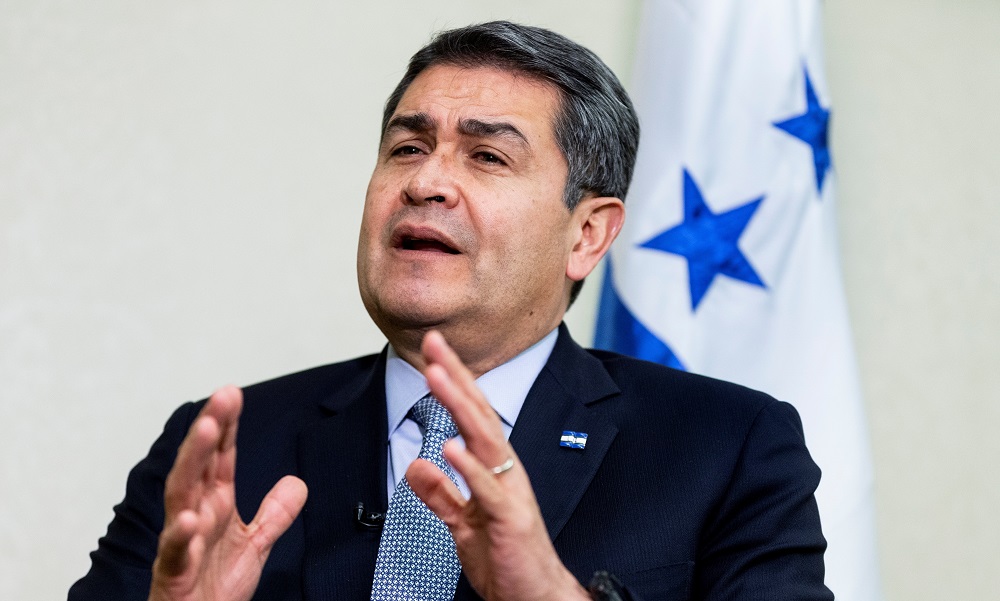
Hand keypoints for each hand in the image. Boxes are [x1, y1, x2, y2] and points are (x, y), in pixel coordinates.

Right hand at [149, 386, 307, 600]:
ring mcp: (180, 544)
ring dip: (191, 462)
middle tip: (222, 396)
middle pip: (198, 465)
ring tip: (206, 430)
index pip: (219, 459)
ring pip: (180, 496)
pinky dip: (179, 536)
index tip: (233, 393)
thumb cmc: (213, 588)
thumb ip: (274, 514)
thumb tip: (297, 482)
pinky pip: (174, 553)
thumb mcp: (255, 545)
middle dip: (209, 430)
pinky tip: (187, 518)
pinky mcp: (173, 575)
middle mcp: (193, 517)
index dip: (226, 426)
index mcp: (213, 507)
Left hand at [407, 331, 589, 600]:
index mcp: (494, 468)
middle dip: (456, 375)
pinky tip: (452, 446)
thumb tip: (418, 466)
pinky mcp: (511, 520)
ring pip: (485, 440)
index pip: (471, 415)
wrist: (535, 598)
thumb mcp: (462, 523)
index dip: (453, 381)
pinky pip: (489, 490)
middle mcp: (506, 471)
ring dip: (460, 405)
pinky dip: (471, 468)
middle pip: (479, 414)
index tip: (432, 350)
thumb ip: (441, 494)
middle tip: (434, 343)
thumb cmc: (506, 560)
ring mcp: (511, 493)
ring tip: (438, 375)